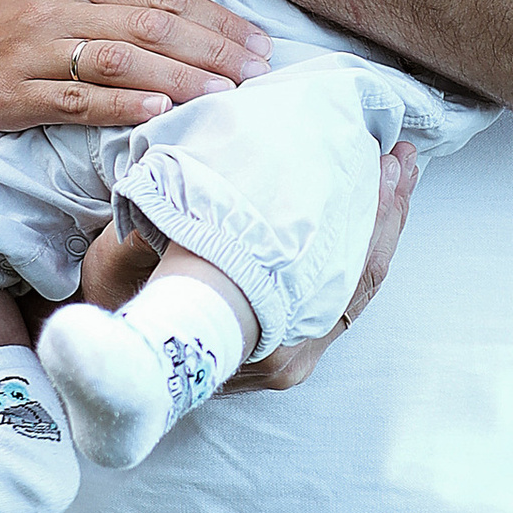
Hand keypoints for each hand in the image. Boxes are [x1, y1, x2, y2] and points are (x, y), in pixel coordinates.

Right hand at [0, 0, 266, 136]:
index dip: (213, 18)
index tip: (257, 39)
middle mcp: (54, 9)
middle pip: (147, 25)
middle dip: (210, 48)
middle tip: (258, 69)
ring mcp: (31, 51)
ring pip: (117, 60)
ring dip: (177, 78)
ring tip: (224, 94)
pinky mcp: (11, 94)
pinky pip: (73, 100)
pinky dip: (119, 106)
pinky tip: (157, 113)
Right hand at [65, 139, 418, 390]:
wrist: (110, 356)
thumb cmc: (115, 305)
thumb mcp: (121, 261)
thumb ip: (153, 232)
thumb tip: (182, 199)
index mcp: (259, 341)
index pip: (340, 273)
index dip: (371, 216)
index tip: (385, 164)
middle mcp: (287, 353)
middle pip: (361, 278)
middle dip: (387, 212)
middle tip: (402, 156)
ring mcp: (294, 351)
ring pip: (359, 286)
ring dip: (381, 226)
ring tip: (397, 171)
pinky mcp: (295, 342)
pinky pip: (344, 292)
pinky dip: (362, 246)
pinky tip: (370, 207)